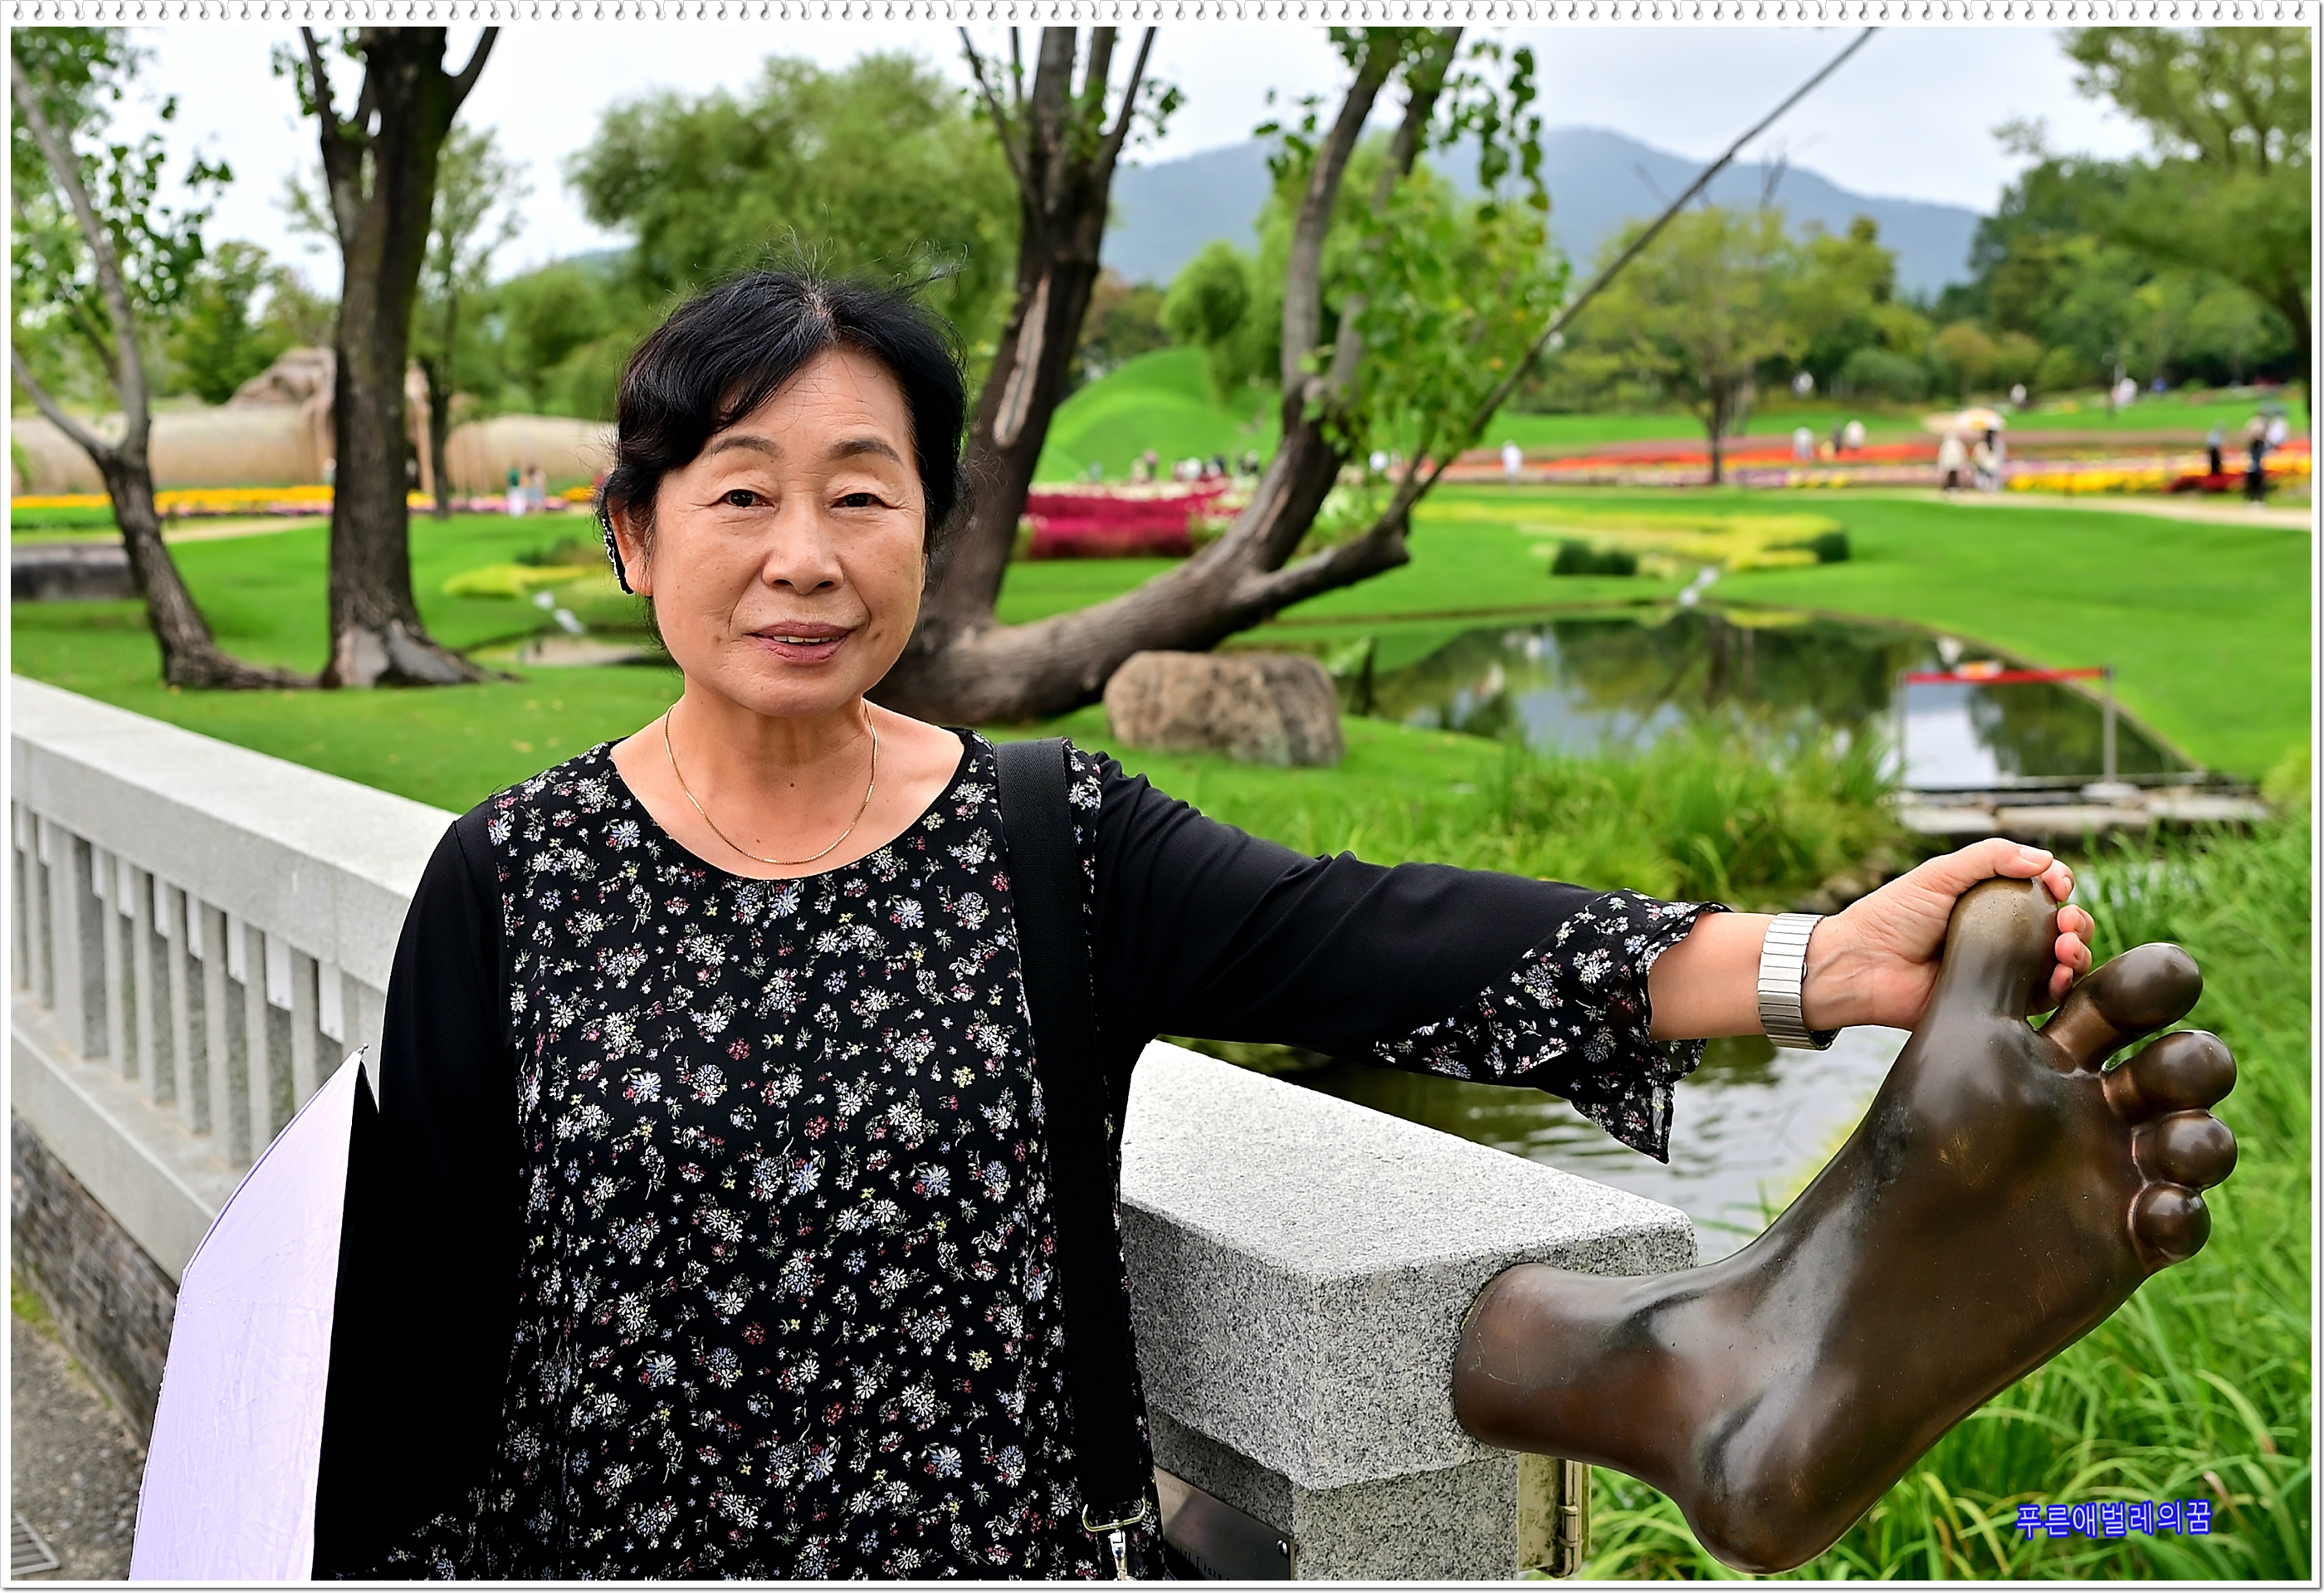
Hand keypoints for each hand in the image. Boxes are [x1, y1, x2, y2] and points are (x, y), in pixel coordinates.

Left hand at [1804, 838, 2094, 1031]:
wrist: (1862, 965)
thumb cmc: (1892, 915)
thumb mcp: (1940, 874)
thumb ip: (1989, 857)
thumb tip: (2045, 859)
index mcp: (1990, 902)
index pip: (2042, 891)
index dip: (2059, 884)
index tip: (2059, 882)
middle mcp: (2001, 936)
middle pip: (2060, 928)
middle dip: (2076, 921)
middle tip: (2066, 920)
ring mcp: (2002, 971)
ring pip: (2059, 964)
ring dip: (2076, 952)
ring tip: (2065, 946)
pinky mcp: (1997, 1003)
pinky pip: (2040, 999)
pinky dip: (2060, 987)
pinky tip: (2059, 975)